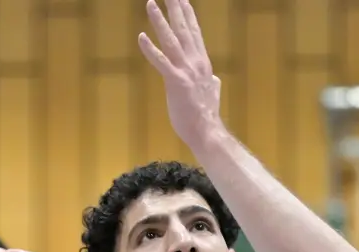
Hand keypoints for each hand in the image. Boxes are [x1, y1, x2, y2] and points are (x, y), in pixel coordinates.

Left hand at [138, 0, 222, 147]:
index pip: (195, 34)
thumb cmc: (206, 116)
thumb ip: (214, 84)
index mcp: (203, 64)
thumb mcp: (213, 95)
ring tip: (151, 3)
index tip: (183, 0)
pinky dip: (150, 49)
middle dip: (176, 9)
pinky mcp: (176, 82)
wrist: (207, 132)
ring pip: (172, 40)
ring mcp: (186, 71)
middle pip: (184, 30)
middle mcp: (196, 63)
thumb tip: (217, 81)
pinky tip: (141, 36)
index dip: (189, 16)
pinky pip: (161, 62)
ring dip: (161, 21)